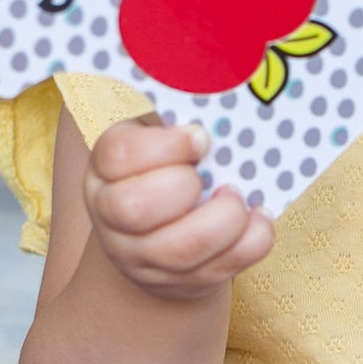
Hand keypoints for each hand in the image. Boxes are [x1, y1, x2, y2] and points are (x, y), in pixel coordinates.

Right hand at [84, 118, 273, 300]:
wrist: (157, 235)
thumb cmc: (163, 169)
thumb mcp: (154, 136)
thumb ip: (174, 117)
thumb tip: (218, 79)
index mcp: (104, 171)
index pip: (118, 156)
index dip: (165, 146)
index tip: (201, 138)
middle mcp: (112, 219)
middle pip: (136, 209)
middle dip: (184, 187)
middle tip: (209, 175)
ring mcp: (144, 259)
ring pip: (180, 249)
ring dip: (223, 219)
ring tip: (237, 196)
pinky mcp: (182, 284)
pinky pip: (220, 270)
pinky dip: (251, 242)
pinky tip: (258, 218)